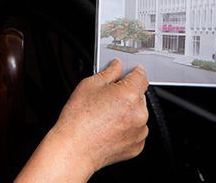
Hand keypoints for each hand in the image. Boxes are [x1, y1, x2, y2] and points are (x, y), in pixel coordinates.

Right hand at [16, 59, 148, 181]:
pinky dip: (127, 128)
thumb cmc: (78, 120)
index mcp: (130, 94)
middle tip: (107, 98)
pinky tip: (110, 127)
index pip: (141, 75)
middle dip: (126, 94)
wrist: (74, 149)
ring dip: (128, 111)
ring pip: (138, 113)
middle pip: (139, 95)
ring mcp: (140, 131)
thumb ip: (108, 72)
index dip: (133, 72)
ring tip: (106, 116)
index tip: (129, 72)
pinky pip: (136, 130)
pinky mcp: (137, 145)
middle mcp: (139, 113)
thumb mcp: (89, 85)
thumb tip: (116, 66)